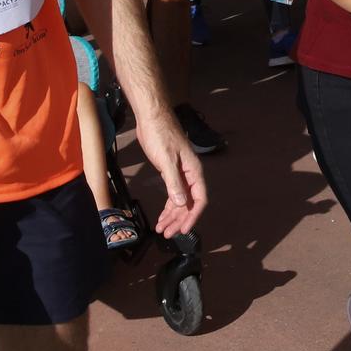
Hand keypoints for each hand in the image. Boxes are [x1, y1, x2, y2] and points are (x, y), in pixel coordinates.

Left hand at [136, 110, 207, 235]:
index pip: (199, 200)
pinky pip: (173, 193)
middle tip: (168, 233)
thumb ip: (174, 183)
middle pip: (189, 203)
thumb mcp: (166, 160)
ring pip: (180, 200)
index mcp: (194, 172)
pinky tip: (162, 215)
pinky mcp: (170, 171)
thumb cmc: (160, 135)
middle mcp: (190, 175)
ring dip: (172, 215)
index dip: (192, 216)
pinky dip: (167, 206)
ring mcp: (180, 173)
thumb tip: (180, 204)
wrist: (151, 117)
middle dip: (179, 220)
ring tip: (162, 229)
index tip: (183, 230)